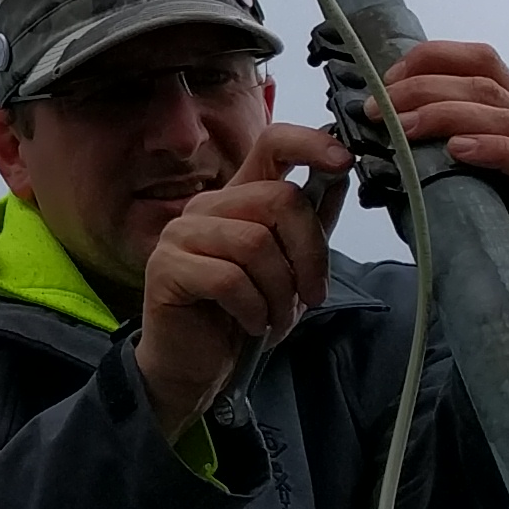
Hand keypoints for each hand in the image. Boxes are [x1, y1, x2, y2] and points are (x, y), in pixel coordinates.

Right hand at [136, 118, 350, 440]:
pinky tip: (250, 324)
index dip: (310, 144)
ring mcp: (181, 234)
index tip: (343, 160)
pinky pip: (229, 279)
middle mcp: (206, 206)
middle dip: (309, 254)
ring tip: (275, 319)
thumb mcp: (289, 267)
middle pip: (278, 199)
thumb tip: (340, 176)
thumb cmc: (241, 314)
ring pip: (255, 244)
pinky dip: (252, 309)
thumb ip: (309, 224)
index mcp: (238, 197)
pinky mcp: (166, 268)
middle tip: (311, 296)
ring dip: (279, 293)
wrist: (196, 365)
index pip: (272, 143)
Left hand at [379, 41, 508, 370]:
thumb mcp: (454, 190)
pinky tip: (458, 150)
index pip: (479, 61)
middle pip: (484, 81)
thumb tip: (368, 145)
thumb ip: (425, 162)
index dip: (431, 59)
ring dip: (445, 114)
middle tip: (376, 109)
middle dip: (422, 88)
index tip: (385, 80)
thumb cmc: (497, 242)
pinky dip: (492, 148)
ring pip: (503, 113)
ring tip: (402, 129)